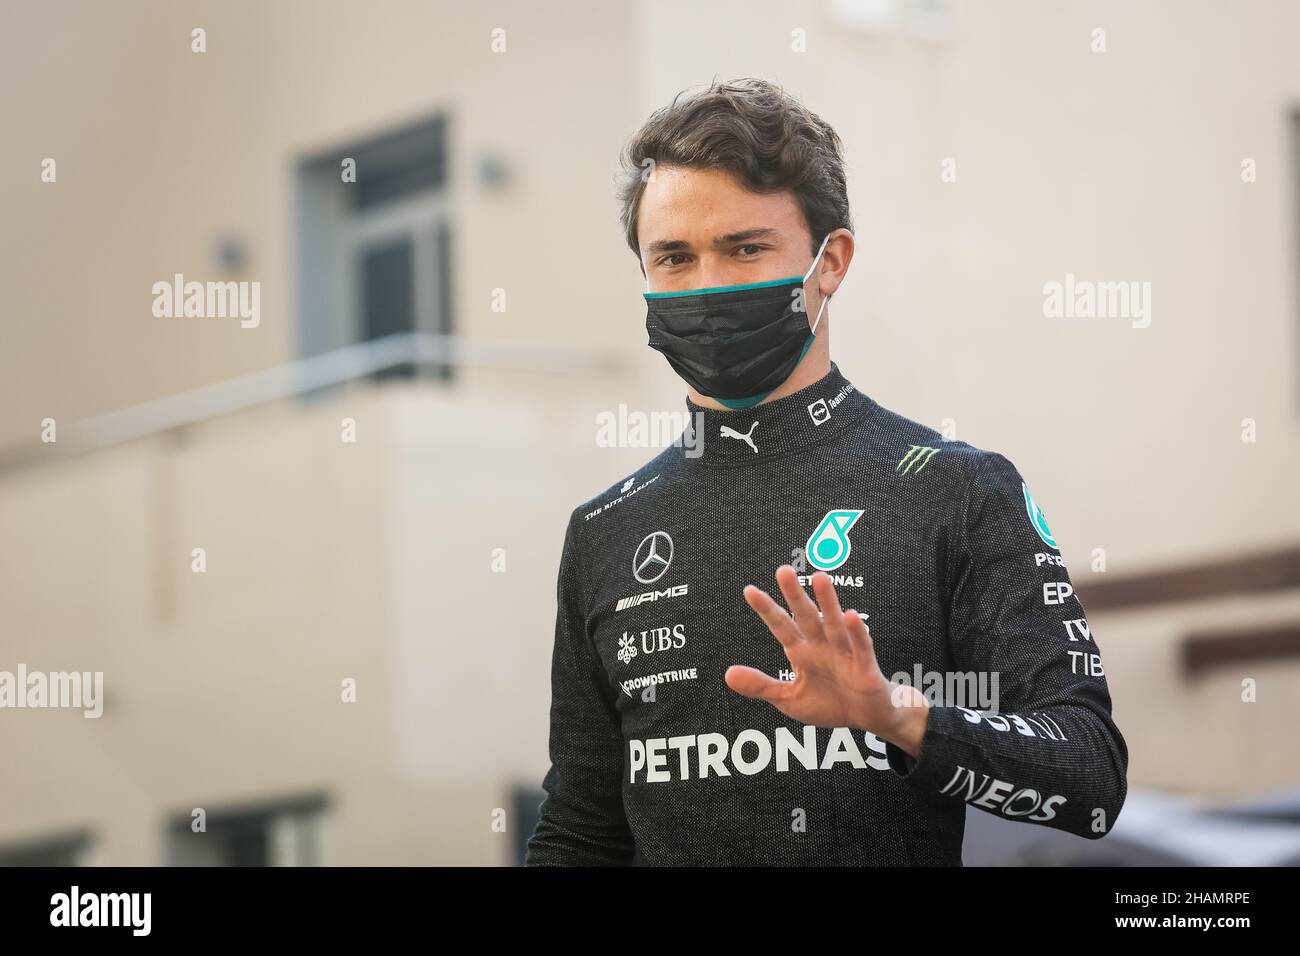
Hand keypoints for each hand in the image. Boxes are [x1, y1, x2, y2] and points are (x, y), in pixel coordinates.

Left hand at [725, 565, 928, 755]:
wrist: (866, 717)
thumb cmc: (829, 703)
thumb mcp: (789, 699)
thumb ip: (761, 685)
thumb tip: (728, 674)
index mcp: (802, 652)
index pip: (781, 626)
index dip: (766, 610)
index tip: (749, 590)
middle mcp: (821, 646)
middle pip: (806, 617)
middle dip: (795, 595)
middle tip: (783, 571)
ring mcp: (844, 653)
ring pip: (833, 624)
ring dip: (828, 602)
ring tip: (819, 578)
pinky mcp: (865, 666)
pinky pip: (860, 646)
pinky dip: (856, 632)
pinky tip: (851, 616)